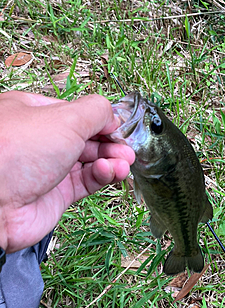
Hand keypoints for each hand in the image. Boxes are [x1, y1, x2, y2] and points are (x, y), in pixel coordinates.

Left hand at [0, 91, 134, 252]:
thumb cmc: (14, 154)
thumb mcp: (64, 118)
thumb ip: (96, 112)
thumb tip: (113, 114)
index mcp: (35, 114)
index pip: (77, 113)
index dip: (101, 120)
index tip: (119, 126)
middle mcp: (41, 141)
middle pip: (87, 138)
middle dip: (110, 143)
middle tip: (126, 148)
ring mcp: (48, 169)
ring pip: (90, 162)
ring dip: (111, 161)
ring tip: (124, 163)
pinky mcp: (56, 196)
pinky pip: (87, 183)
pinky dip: (102, 176)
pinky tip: (110, 172)